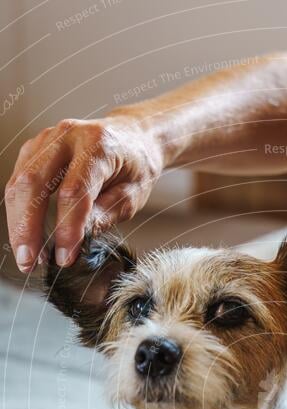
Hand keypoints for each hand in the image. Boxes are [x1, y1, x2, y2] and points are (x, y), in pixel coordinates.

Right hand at [5, 116, 162, 270]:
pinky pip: (18, 180)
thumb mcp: (132, 196)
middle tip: (30, 262)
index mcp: (98, 146)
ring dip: (18, 223)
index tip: (64, 258)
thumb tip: (76, 241)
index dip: (66, 228)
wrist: (134, 136)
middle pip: (35, 183)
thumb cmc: (135, 166)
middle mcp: (67, 136)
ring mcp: (47, 139)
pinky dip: (18, 211)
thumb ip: (105, 215)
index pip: (74, 191)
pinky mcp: (35, 148)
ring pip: (20, 182)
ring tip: (26, 256)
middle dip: (28, 227)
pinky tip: (25, 235)